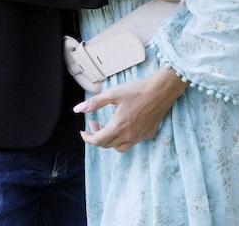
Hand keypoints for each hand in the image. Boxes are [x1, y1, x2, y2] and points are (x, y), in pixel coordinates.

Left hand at [73, 66, 187, 151]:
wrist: (161, 90)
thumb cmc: (137, 90)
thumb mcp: (113, 94)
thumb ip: (94, 103)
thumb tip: (77, 109)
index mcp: (118, 126)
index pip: (98, 141)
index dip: (87, 138)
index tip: (83, 131)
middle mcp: (129, 135)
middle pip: (107, 144)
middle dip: (97, 136)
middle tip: (94, 122)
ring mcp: (140, 136)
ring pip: (120, 147)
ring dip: (110, 140)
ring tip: (107, 127)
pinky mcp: (148, 134)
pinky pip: (133, 142)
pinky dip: (124, 138)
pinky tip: (125, 125)